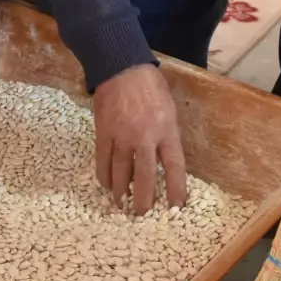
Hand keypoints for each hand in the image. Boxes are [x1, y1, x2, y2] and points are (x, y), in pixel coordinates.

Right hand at [93, 64, 187, 214]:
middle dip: (145, 200)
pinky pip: (103, 161)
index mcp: (167, 131)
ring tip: (122, 204)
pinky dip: (104, 176)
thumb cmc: (150, 86)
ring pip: (122, 173)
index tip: (176, 208)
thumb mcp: (169, 109)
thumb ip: (167, 135)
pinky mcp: (103, 133)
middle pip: (146, 177)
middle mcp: (145, 137)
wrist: (121, 67)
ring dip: (122, 191)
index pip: (175, 168)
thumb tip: (164, 161)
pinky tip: (106, 185)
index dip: (176, 190)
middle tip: (142, 214)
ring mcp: (122, 136)